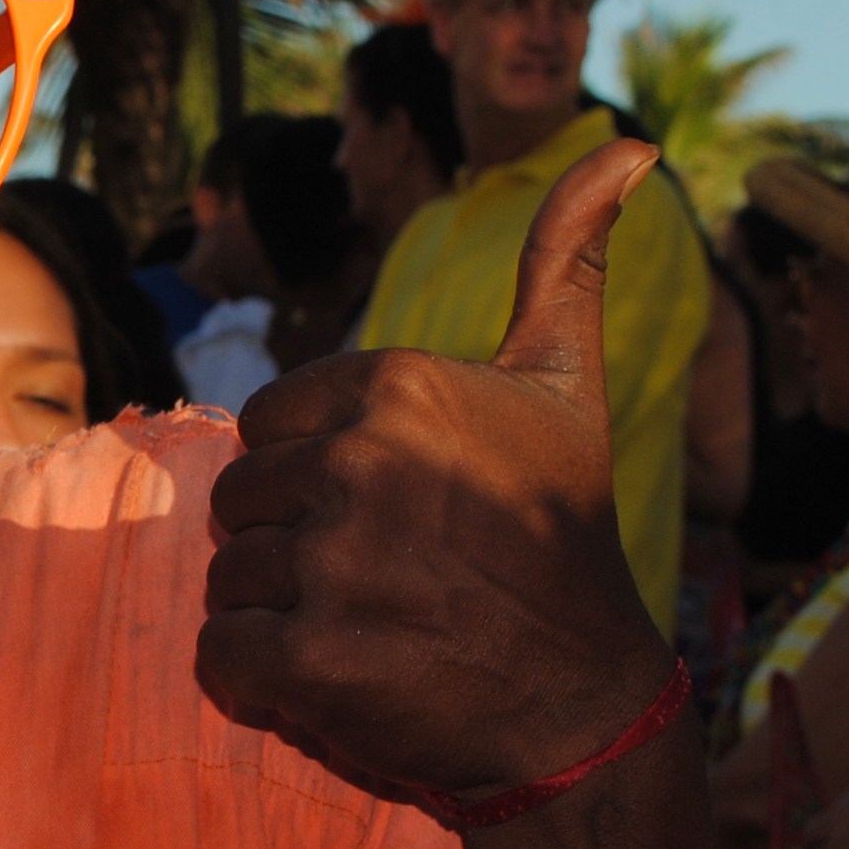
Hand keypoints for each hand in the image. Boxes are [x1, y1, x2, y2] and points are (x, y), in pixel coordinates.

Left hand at [199, 138, 675, 803]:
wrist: (583, 701)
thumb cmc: (563, 536)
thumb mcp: (567, 385)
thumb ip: (565, 261)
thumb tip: (627, 147)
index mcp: (398, 386)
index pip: (268, 425)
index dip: (317, 474)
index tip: (396, 508)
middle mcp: (361, 462)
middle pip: (241, 500)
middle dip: (294, 541)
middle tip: (386, 575)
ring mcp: (333, 562)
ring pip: (227, 576)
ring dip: (281, 609)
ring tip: (372, 621)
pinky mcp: (308, 657)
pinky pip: (221, 654)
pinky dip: (263, 678)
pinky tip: (340, 674)